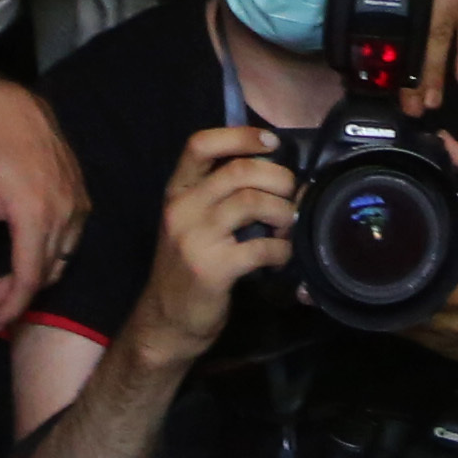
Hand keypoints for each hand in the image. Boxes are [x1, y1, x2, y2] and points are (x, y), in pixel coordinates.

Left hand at [0, 81, 87, 334]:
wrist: (21, 112)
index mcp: (36, 215)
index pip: (29, 278)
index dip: (12, 305)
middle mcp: (64, 216)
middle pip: (43, 277)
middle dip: (11, 295)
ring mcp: (77, 210)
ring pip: (59, 264)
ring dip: (30, 280)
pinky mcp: (82, 203)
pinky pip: (68, 246)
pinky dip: (46, 261)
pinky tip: (21, 257)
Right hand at [134, 123, 303, 349]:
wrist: (166, 321)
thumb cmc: (186, 267)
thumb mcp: (191, 222)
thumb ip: (218, 194)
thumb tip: (270, 167)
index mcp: (177, 192)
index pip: (200, 144)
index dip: (241, 136)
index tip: (271, 142)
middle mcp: (182, 209)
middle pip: (239, 171)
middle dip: (278, 177)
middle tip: (292, 193)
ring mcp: (195, 238)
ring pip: (253, 202)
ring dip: (283, 212)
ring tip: (288, 226)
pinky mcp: (213, 269)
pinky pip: (261, 247)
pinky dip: (282, 249)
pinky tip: (281, 256)